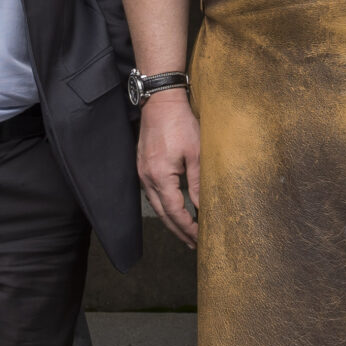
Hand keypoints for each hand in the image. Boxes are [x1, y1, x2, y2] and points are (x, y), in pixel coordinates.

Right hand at [137, 90, 200, 246]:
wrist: (160, 101)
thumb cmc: (180, 124)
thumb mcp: (196, 153)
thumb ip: (198, 182)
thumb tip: (202, 206)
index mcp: (160, 176)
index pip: (174, 211)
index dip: (187, 227)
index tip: (200, 238)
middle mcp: (147, 178)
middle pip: (162, 213)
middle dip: (178, 230)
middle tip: (193, 244)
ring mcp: (142, 172)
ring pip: (156, 205)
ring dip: (170, 220)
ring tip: (185, 232)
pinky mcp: (142, 166)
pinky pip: (152, 193)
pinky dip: (164, 206)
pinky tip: (173, 209)